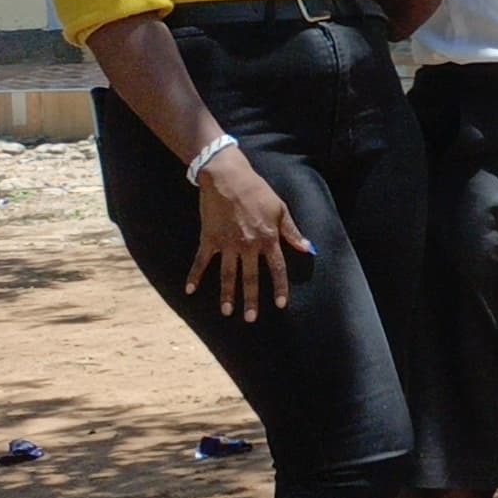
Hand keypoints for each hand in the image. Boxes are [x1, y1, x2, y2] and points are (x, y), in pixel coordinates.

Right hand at [185, 146, 313, 319]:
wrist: (227, 177)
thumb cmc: (257, 191)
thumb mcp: (280, 209)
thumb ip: (292, 232)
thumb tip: (308, 248)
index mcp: (268, 238)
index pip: (277, 268)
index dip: (279, 287)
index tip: (280, 305)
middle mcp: (248, 245)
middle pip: (250, 277)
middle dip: (251, 300)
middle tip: (250, 319)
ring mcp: (226, 243)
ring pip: (227, 274)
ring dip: (226, 294)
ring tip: (226, 312)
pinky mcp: (209, 238)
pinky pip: (201, 261)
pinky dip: (194, 275)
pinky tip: (190, 290)